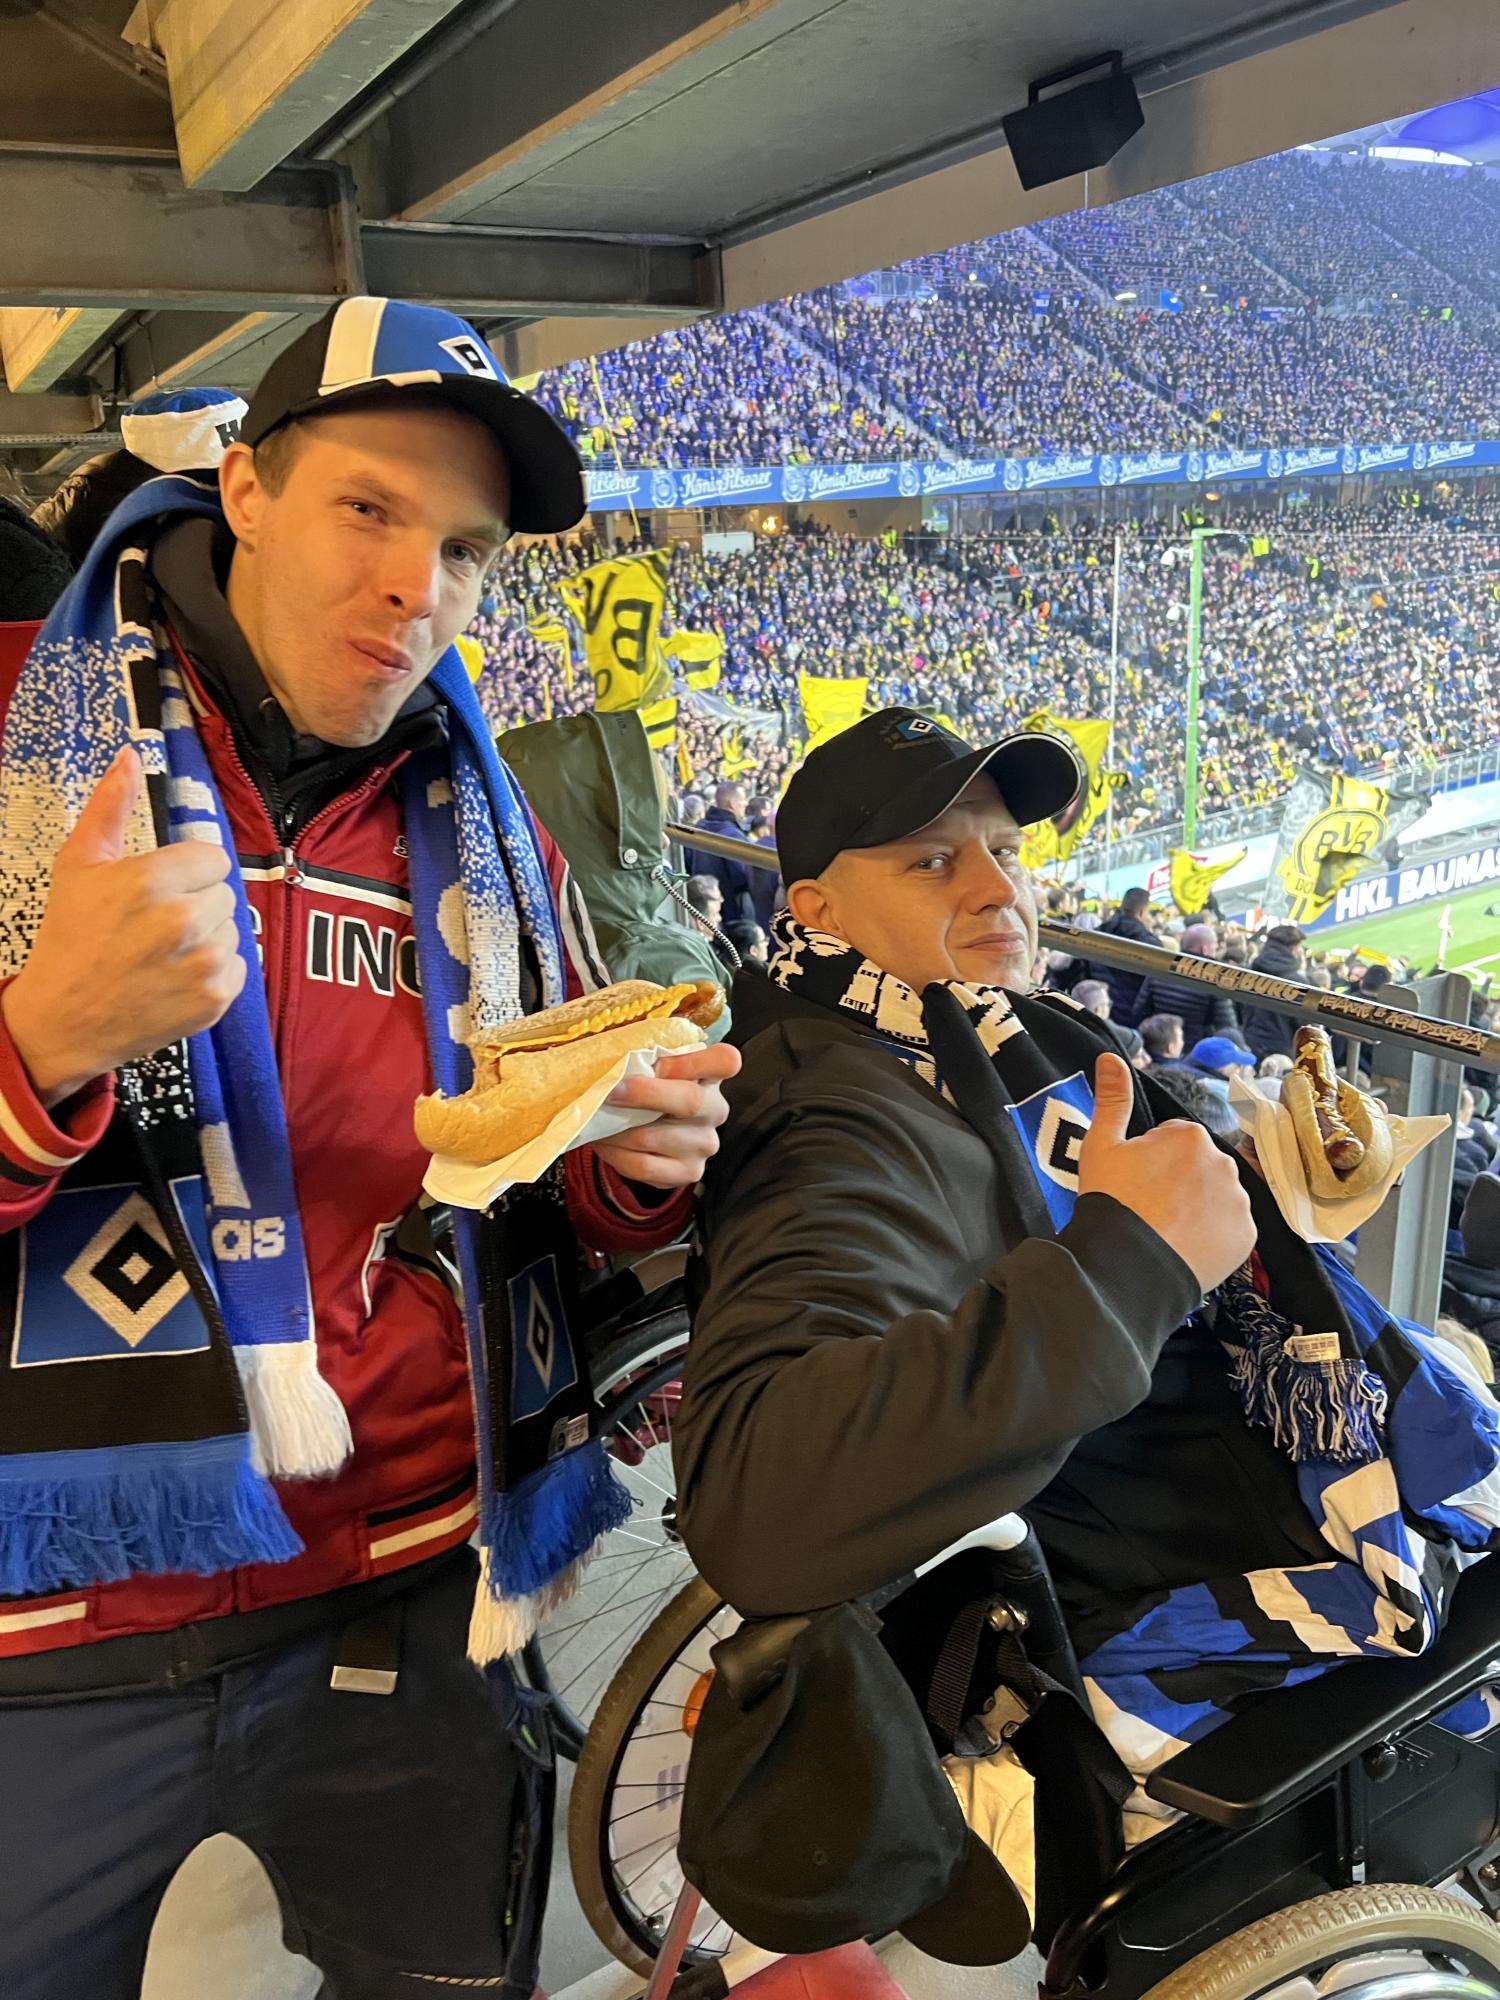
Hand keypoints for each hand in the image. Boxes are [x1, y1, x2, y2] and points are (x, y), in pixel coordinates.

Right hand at [1, 748, 246, 1108]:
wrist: (65, 1019)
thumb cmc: (70, 937)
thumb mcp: (79, 864)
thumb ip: (110, 806)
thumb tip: (130, 754)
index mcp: (152, 880)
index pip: (212, 857)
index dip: (185, 873)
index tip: (157, 892)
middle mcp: (184, 920)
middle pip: (223, 892)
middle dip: (195, 903)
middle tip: (153, 926)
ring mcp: (205, 962)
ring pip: (232, 928)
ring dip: (207, 937)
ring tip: (162, 953)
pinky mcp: (217, 997)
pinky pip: (239, 965)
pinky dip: (215, 972)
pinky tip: (175, 978)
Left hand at [590, 1039, 741, 1190]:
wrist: (653, 1132)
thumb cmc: (652, 1089)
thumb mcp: (654, 1067)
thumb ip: (648, 1059)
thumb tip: (617, 1063)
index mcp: (712, 1075)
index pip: (725, 1061)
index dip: (696, 1060)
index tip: (657, 1062)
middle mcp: (716, 1109)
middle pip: (689, 1100)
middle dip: (643, 1095)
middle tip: (609, 1092)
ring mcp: (705, 1144)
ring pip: (653, 1136)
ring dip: (616, 1129)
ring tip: (596, 1119)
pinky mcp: (689, 1172)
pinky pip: (644, 1166)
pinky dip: (616, 1154)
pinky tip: (605, 1143)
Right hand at [1077, 1052, 1255, 1292]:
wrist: (1128, 1263)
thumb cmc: (1111, 1201)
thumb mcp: (1101, 1145)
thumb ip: (1112, 1099)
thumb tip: (1110, 1057)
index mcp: (1190, 1136)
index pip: (1174, 1143)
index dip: (1151, 1162)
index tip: (1136, 1184)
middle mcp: (1223, 1161)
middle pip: (1199, 1168)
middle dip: (1180, 1182)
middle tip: (1150, 1208)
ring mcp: (1238, 1200)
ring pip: (1217, 1197)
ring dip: (1199, 1208)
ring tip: (1167, 1230)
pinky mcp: (1246, 1235)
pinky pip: (1230, 1229)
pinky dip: (1213, 1236)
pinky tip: (1186, 1245)